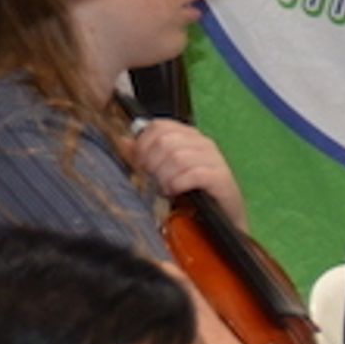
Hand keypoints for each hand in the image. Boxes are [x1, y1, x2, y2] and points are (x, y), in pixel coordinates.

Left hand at [130, 118, 247, 227]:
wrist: (221, 217)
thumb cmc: (191, 193)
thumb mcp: (164, 171)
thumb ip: (145, 155)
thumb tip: (124, 141)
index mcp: (189, 136)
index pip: (159, 126)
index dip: (143, 144)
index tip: (140, 163)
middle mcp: (203, 143)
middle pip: (165, 141)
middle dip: (152, 163)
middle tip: (152, 179)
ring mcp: (215, 159)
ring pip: (178, 157)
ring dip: (164, 176)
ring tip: (164, 188)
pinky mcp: (221, 178)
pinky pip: (194, 174)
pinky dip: (178, 184)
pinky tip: (175, 192)